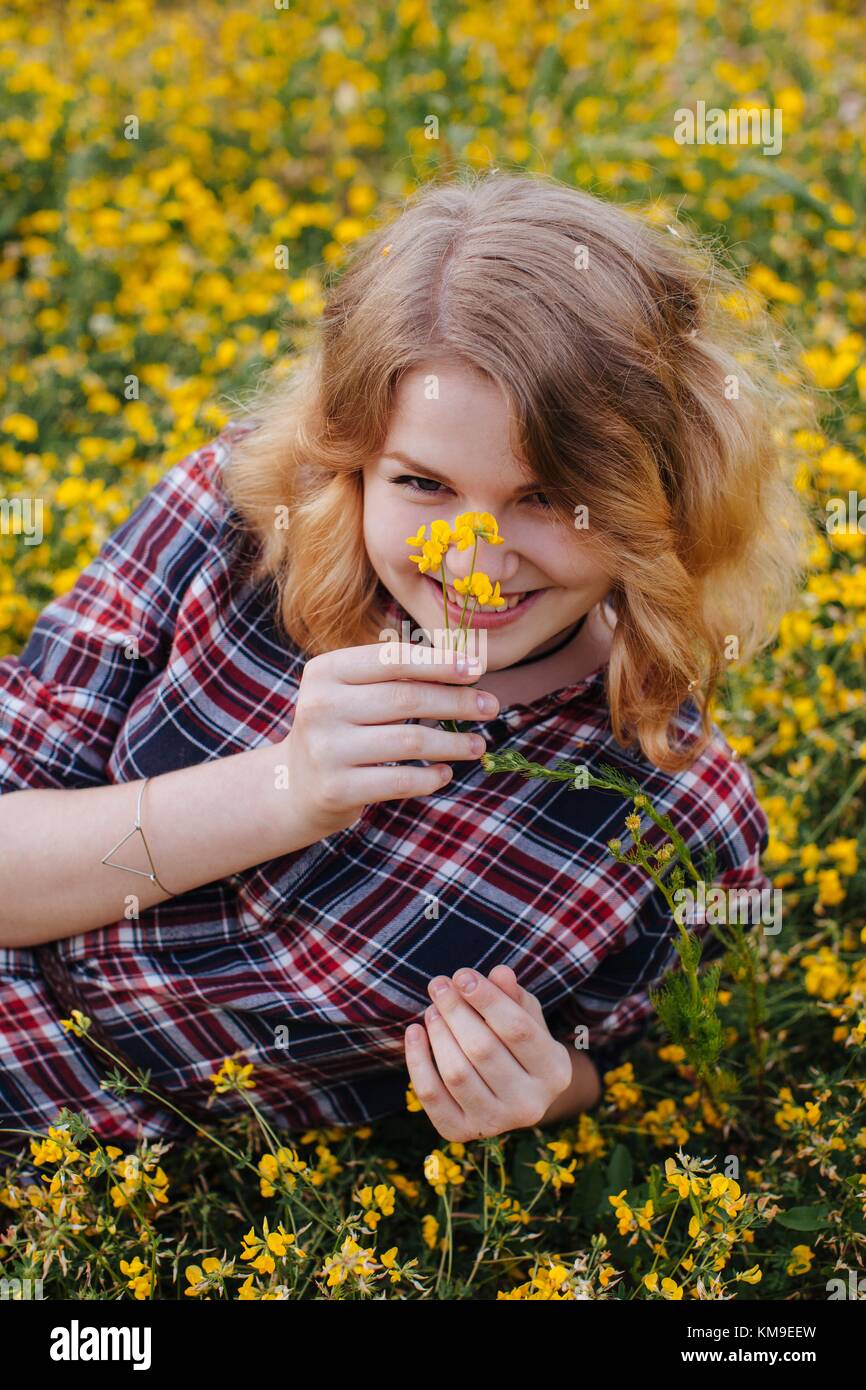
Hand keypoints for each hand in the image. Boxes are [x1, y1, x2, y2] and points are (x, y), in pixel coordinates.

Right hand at [281, 642, 499, 842]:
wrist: (294, 786)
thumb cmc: (340, 729)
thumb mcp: (352, 692)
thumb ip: (395, 675)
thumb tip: (465, 663)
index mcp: (325, 671)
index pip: (393, 660)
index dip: (440, 662)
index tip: (478, 668)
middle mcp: (320, 707)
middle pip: (406, 699)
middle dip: (457, 701)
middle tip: (491, 706)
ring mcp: (326, 750)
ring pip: (409, 741)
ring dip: (453, 744)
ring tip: (479, 745)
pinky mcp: (337, 789)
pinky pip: (400, 781)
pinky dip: (430, 778)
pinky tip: (445, 774)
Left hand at [404, 963, 573, 1141]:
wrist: (512, 1094)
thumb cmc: (518, 1043)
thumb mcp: (525, 1015)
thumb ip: (513, 995)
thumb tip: (499, 973)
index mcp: (554, 1071)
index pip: (517, 1030)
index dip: (487, 999)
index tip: (462, 975)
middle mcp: (530, 1105)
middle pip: (483, 1050)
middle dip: (456, 1011)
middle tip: (439, 984)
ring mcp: (495, 1123)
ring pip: (457, 1074)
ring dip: (439, 1034)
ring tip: (432, 1008)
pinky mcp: (460, 1132)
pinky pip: (431, 1096)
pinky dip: (417, 1061)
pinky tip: (415, 1032)